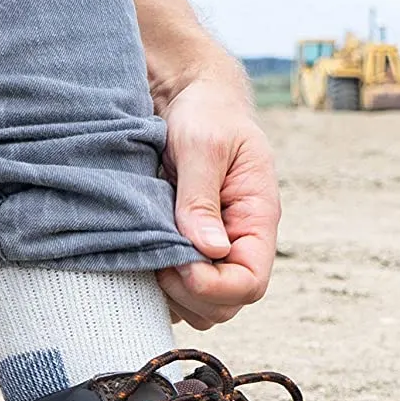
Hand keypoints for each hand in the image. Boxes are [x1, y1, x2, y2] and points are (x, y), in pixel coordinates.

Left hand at [156, 76, 279, 329]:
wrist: (191, 94)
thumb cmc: (205, 111)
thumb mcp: (203, 145)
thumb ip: (202, 198)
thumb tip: (210, 250)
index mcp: (257, 218)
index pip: (250, 283)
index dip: (213, 286)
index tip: (178, 261)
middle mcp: (240, 241)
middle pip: (227, 305)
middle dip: (190, 293)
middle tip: (157, 259)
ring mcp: (215, 248)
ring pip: (203, 306)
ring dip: (174, 294)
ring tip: (148, 257)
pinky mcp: (189, 247)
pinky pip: (180, 290)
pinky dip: (161, 287)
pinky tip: (142, 257)